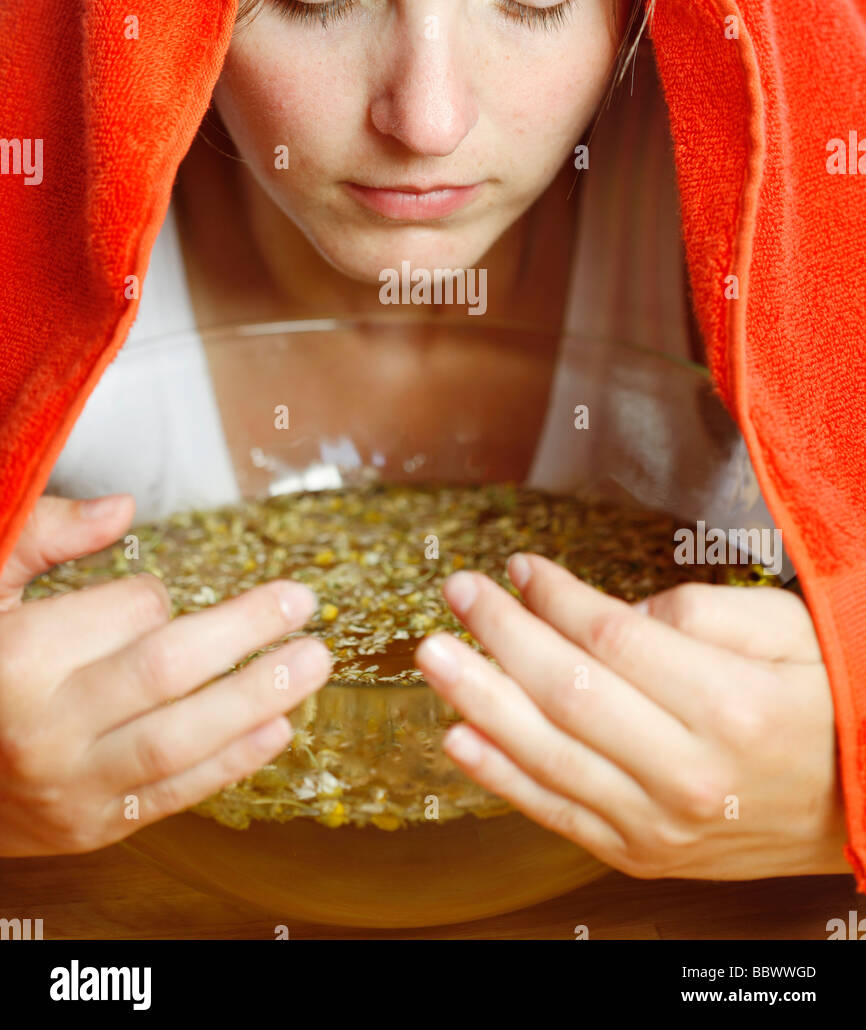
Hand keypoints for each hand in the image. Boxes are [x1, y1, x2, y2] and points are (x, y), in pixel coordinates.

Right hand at [0, 494, 330, 855]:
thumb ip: (41, 536)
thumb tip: (121, 509)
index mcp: (19, 657)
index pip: (126, 613)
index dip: (157, 596)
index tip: (157, 596)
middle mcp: (47, 726)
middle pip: (167, 672)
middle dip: (245, 632)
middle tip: (303, 602)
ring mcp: (71, 786)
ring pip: (181, 740)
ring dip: (258, 698)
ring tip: (313, 661)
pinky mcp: (90, 828)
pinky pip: (174, 794)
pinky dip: (233, 761)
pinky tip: (279, 725)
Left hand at [415, 554, 850, 879]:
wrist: (860, 810)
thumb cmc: (826, 705)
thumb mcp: (789, 632)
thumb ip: (697, 613)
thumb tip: (602, 616)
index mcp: (729, 707)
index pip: (612, 641)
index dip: (555, 598)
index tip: (520, 565)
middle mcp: (688, 774)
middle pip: (566, 694)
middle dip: (500, 634)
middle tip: (459, 591)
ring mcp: (660, 824)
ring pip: (547, 755)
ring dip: (479, 699)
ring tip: (434, 654)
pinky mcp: (642, 855)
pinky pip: (555, 813)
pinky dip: (499, 775)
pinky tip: (457, 735)